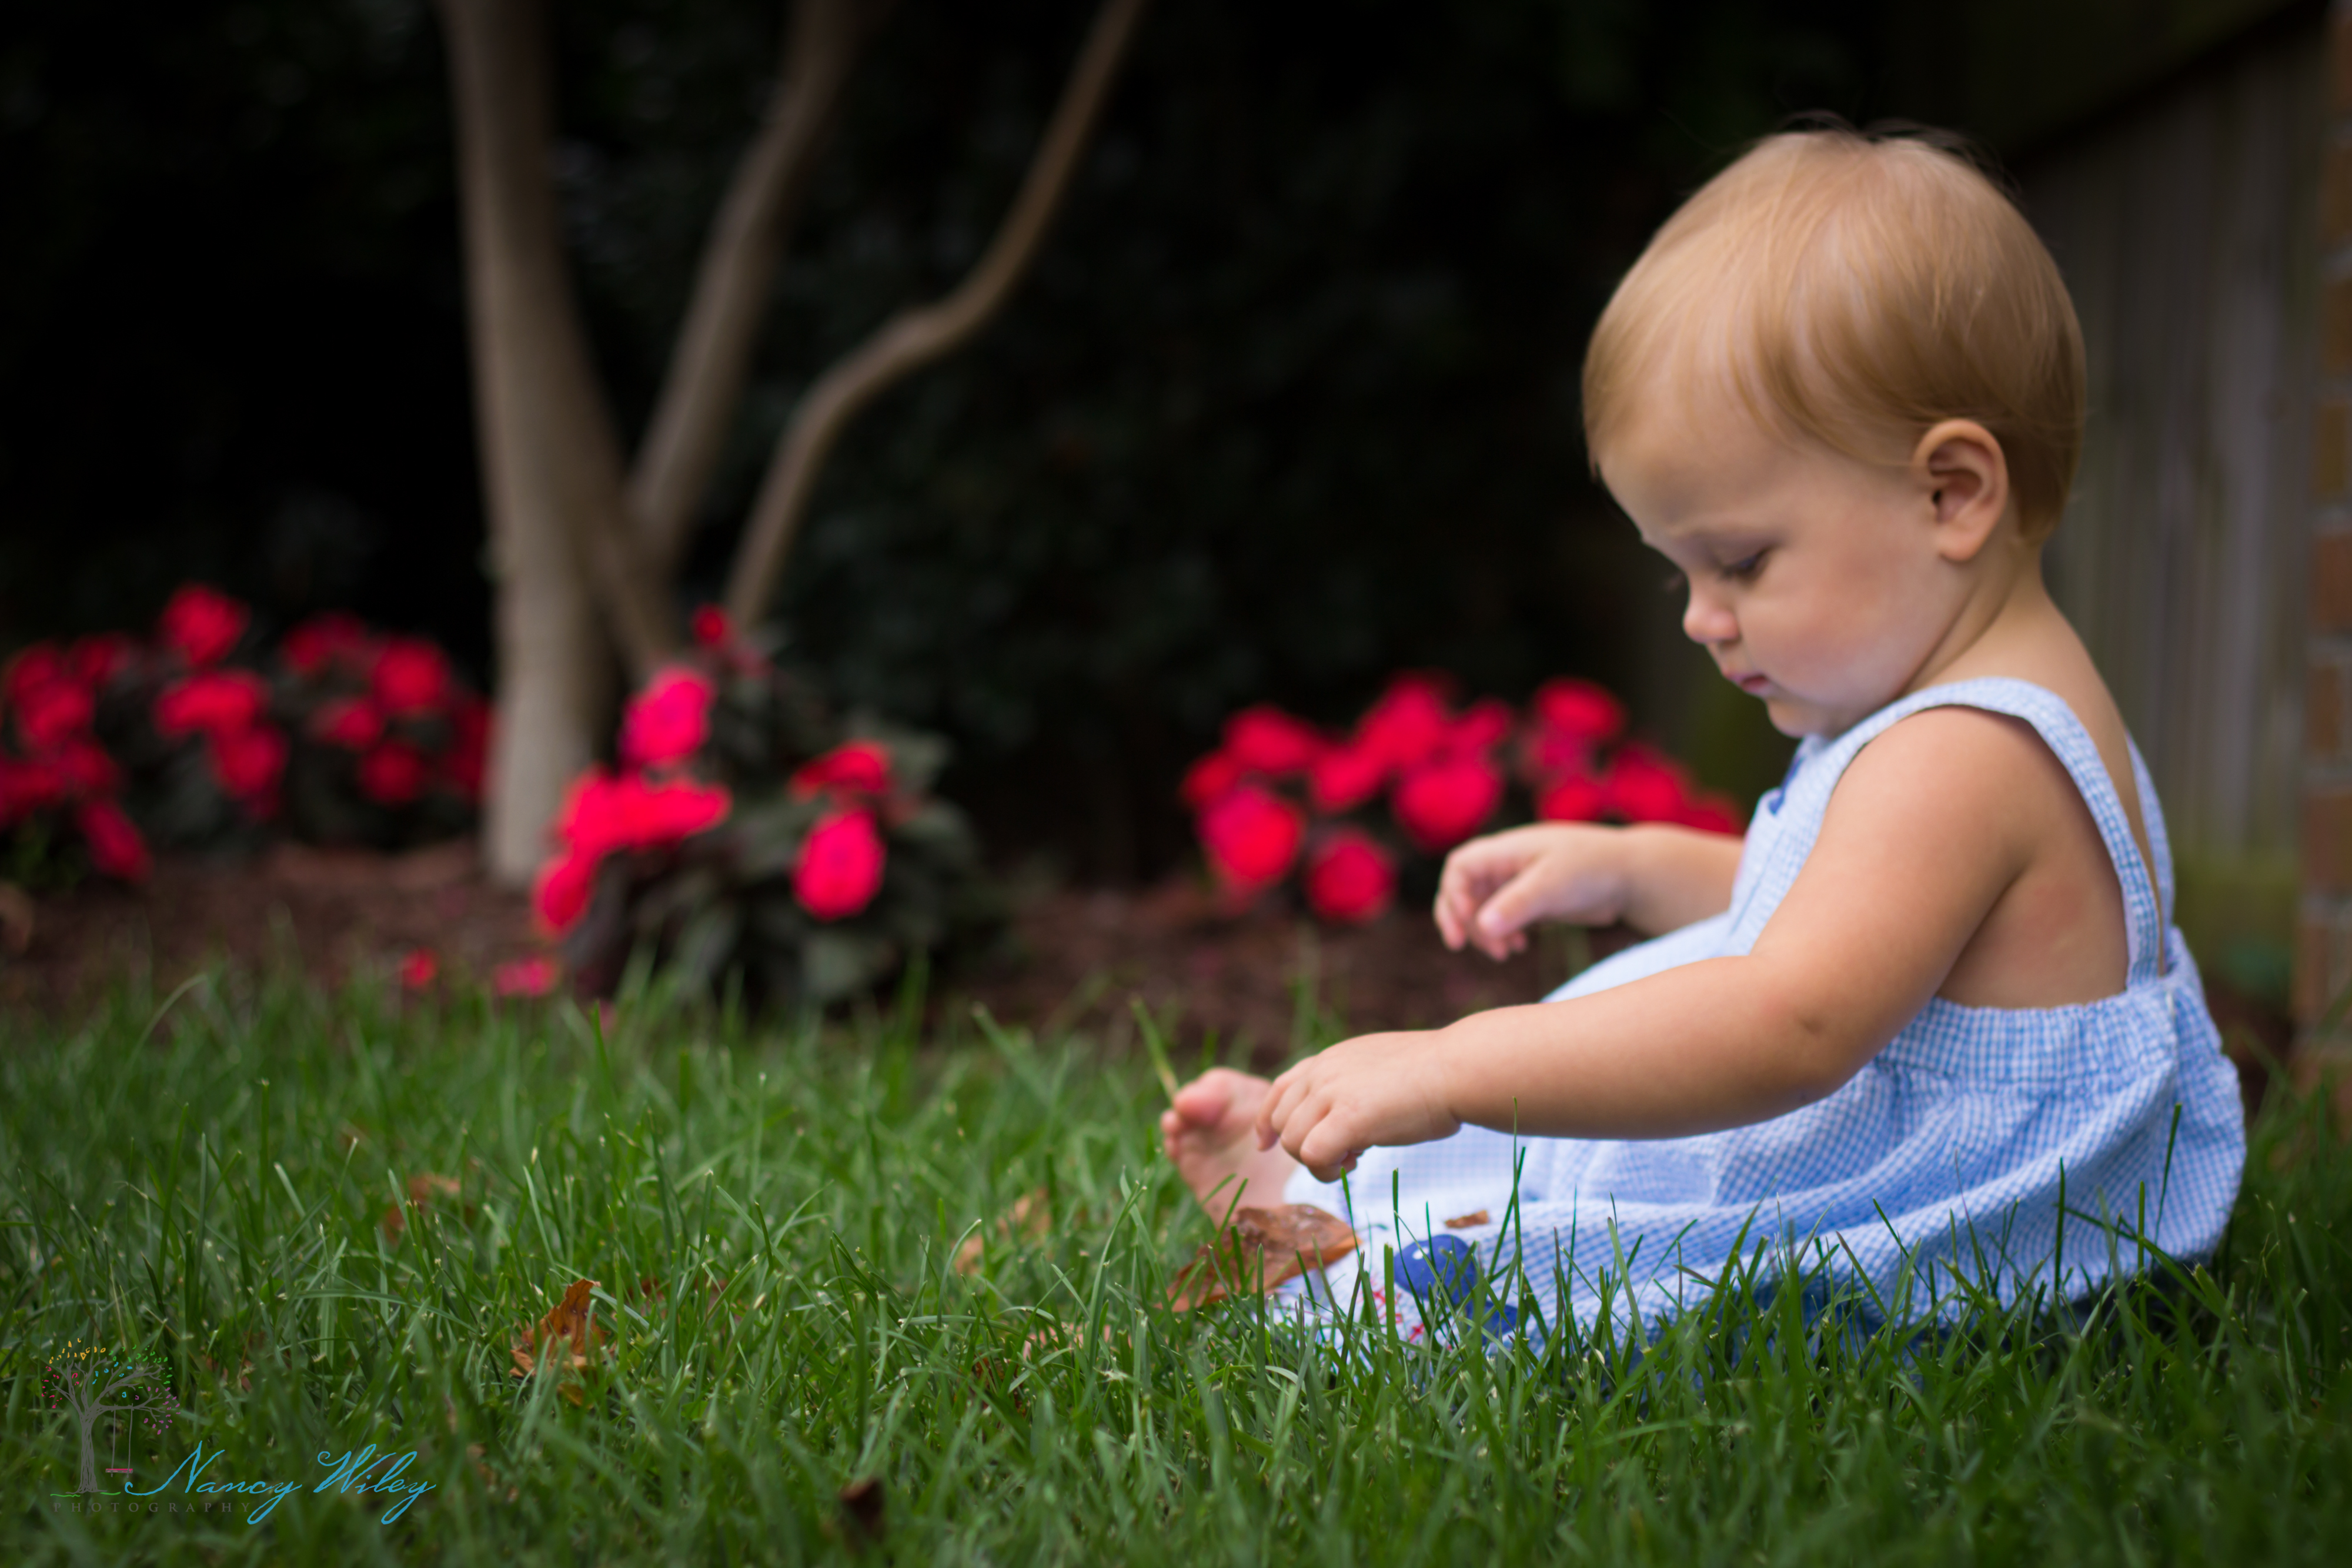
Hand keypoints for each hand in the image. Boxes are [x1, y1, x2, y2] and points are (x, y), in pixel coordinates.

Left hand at [1255, 1031, 1461, 1181]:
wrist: (1457, 1068)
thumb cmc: (1434, 1075)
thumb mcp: (1378, 1069)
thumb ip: (1352, 1085)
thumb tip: (1344, 1115)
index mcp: (1330, 1059)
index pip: (1279, 1088)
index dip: (1269, 1119)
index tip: (1267, 1144)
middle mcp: (1323, 1071)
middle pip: (1283, 1123)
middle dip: (1304, 1147)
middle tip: (1346, 1153)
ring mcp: (1332, 1092)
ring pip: (1294, 1143)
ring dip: (1318, 1162)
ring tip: (1355, 1158)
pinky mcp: (1347, 1117)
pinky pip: (1313, 1155)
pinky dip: (1327, 1170)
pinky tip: (1355, 1162)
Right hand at [1434, 824, 1628, 959]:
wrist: (1632, 876)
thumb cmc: (1593, 869)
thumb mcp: (1553, 884)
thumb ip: (1516, 904)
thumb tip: (1480, 927)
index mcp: (1506, 850)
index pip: (1460, 867)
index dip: (1454, 894)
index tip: (1468, 921)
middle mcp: (1507, 864)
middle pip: (1465, 890)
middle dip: (1462, 919)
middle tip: (1463, 946)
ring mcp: (1519, 883)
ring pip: (1483, 909)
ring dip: (1484, 932)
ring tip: (1503, 953)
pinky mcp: (1534, 902)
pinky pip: (1504, 919)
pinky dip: (1503, 934)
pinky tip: (1519, 947)